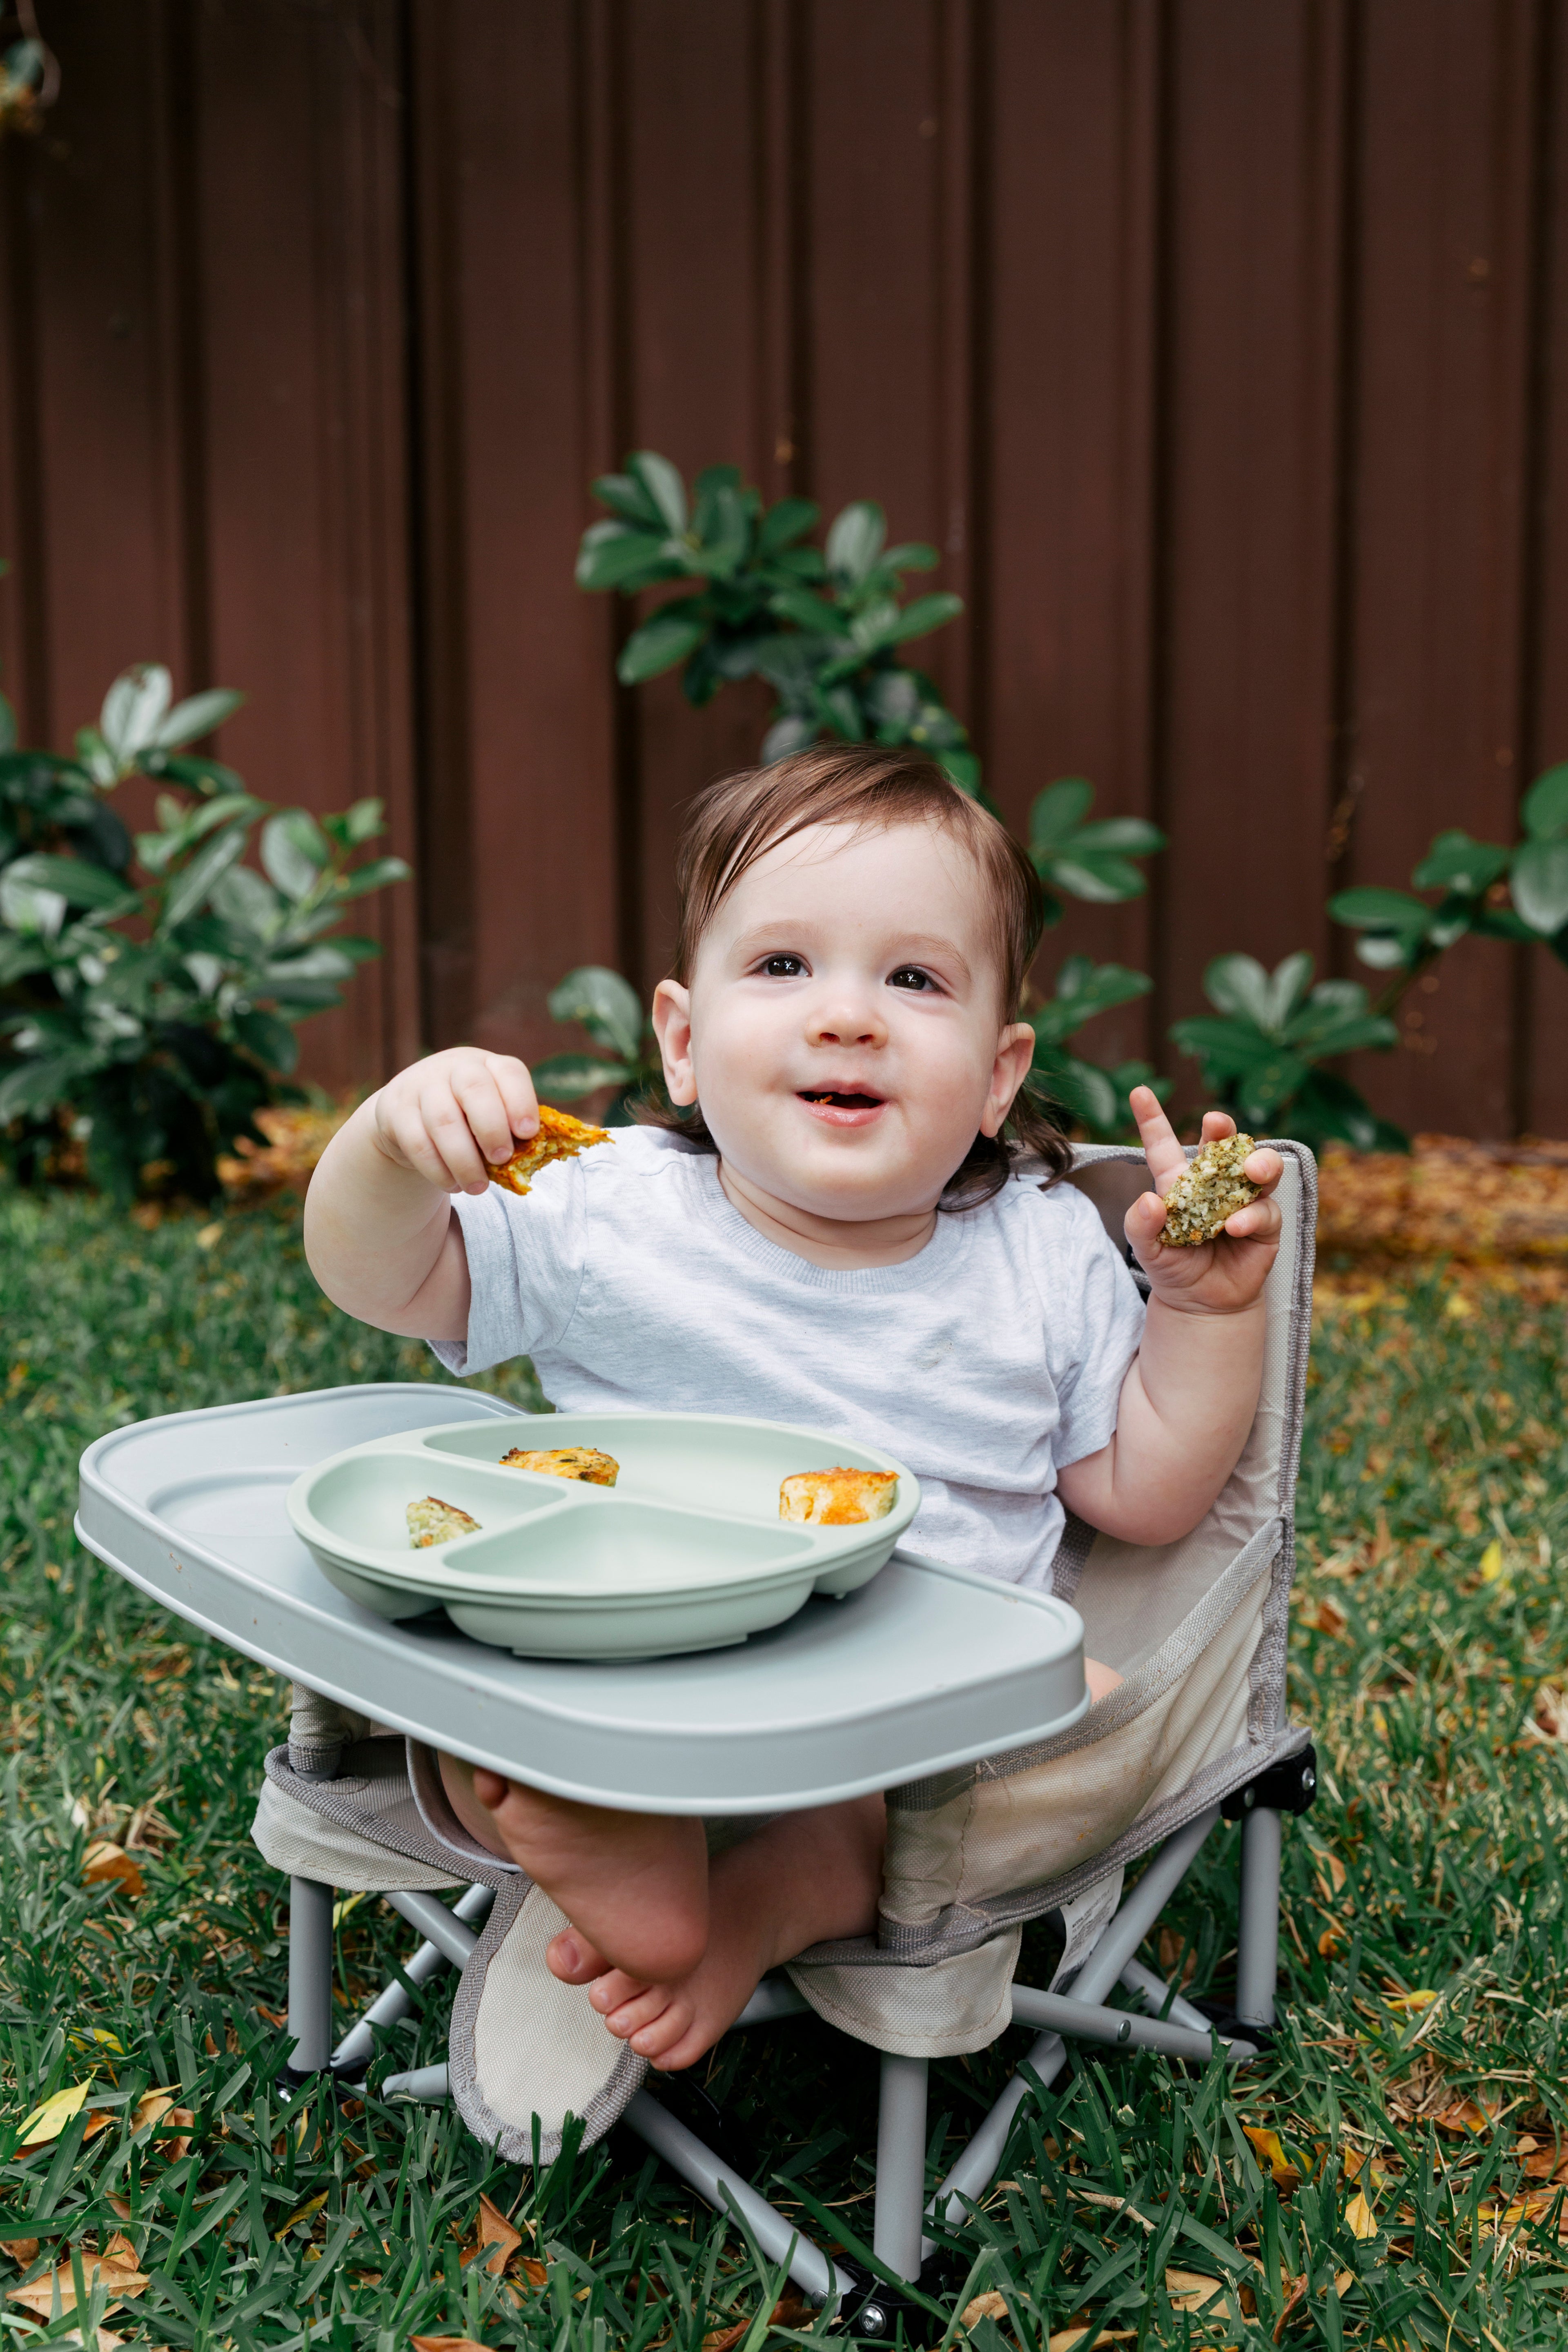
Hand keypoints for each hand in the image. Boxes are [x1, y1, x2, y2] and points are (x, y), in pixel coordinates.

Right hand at [370, 1047, 537, 1195]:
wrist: (406, 1115)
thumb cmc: (463, 1118)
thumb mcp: (487, 1113)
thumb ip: (509, 1129)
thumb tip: (534, 1158)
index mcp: (486, 1065)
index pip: (509, 1072)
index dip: (521, 1101)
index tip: (528, 1133)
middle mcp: (453, 1067)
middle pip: (474, 1088)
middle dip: (492, 1128)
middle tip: (502, 1160)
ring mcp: (420, 1085)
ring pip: (443, 1120)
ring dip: (464, 1160)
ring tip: (478, 1187)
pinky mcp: (394, 1110)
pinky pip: (417, 1142)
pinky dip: (437, 1169)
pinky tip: (452, 1185)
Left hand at [1123, 1085, 1283, 1315]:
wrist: (1200, 1305)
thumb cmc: (1173, 1268)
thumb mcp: (1148, 1250)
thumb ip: (1141, 1225)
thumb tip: (1149, 1200)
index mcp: (1179, 1183)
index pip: (1164, 1144)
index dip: (1152, 1118)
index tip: (1139, 1092)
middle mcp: (1214, 1185)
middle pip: (1223, 1145)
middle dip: (1222, 1127)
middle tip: (1216, 1121)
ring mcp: (1243, 1201)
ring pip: (1259, 1168)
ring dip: (1256, 1162)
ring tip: (1248, 1168)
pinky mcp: (1264, 1226)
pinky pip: (1264, 1211)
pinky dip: (1251, 1216)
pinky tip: (1235, 1226)